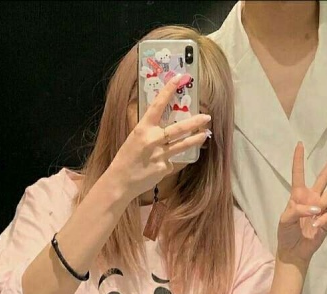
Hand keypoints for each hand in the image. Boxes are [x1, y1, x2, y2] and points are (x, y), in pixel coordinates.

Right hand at [107, 75, 210, 199]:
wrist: (120, 182)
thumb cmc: (125, 159)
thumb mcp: (134, 139)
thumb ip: (148, 132)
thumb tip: (161, 126)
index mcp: (142, 129)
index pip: (157, 106)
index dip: (168, 91)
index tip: (178, 78)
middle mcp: (153, 140)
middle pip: (179, 129)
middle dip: (195, 122)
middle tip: (207, 117)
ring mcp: (160, 155)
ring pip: (183, 145)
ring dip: (196, 139)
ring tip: (206, 134)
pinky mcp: (164, 168)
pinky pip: (171, 162)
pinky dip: (169, 162)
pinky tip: (159, 166)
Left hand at [277, 142, 326, 265]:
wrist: (293, 249)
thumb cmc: (286, 232)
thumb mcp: (285, 219)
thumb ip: (297, 210)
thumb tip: (317, 208)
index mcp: (297, 195)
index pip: (298, 174)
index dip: (298, 160)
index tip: (300, 145)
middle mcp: (311, 198)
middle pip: (322, 178)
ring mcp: (321, 208)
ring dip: (322, 204)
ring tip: (313, 216)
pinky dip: (322, 220)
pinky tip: (315, 227)